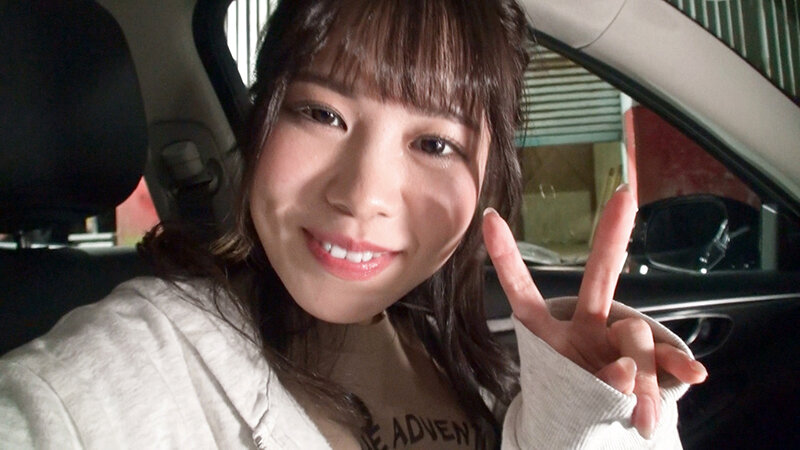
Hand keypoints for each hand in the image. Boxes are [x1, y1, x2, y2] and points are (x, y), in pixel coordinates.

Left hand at [482, 186, 706, 438]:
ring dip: (637, 380)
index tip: (490, 218)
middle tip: (624, 197)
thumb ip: (596, 387)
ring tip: (638, 419)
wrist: (605, 425)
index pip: (522, 292)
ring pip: (634, 338)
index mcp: (549, 332)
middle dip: (610, 237)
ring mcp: (617, 339)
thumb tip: (626, 373)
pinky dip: (676, 365)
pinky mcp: (650, 358)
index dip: (507, 258)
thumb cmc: (577, 403)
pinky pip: (666, 355)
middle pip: (599, 279)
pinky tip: (691, 374)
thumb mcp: (574, 399)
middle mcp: (584, 325)